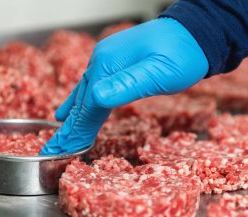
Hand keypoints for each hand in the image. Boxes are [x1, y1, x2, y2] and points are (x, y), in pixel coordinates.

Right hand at [40, 18, 208, 154]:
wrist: (195, 34)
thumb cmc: (182, 55)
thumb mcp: (158, 73)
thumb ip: (128, 85)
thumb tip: (97, 97)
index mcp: (107, 66)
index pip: (87, 107)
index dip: (75, 131)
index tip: (60, 151)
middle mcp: (101, 61)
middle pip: (81, 102)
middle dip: (68, 128)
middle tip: (52, 149)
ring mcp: (106, 60)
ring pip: (84, 95)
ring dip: (72, 117)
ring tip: (59, 133)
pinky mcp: (115, 63)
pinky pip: (92, 86)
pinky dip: (81, 101)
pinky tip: (71, 107)